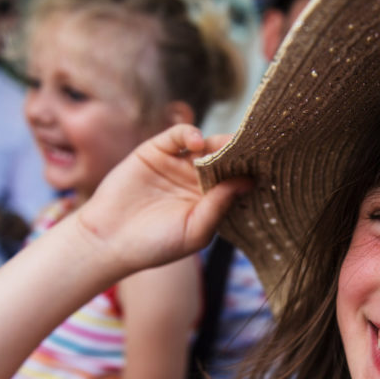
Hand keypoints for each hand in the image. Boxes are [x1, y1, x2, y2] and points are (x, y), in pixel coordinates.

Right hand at [76, 124, 250, 272]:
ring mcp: (178, 164)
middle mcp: (198, 181)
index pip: (239, 181)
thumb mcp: (194, 231)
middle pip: (227, 160)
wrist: (108, 239)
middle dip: (241, 153)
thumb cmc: (155, 245)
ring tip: (228, 146)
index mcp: (212, 202)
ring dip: (220, 143)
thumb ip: (219, 206)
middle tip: (257, 147)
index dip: (251, 173)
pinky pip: (179, 135)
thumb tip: (247, 182)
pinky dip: (191, 134)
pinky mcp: (156, 151)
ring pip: (207, 145)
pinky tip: (197, 144)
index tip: (270, 167)